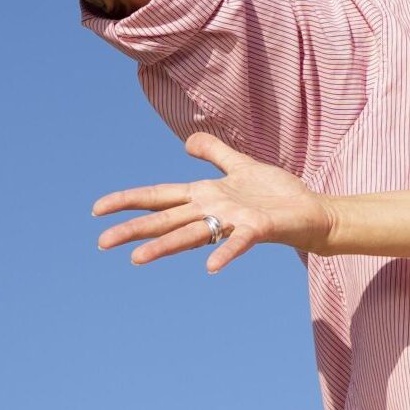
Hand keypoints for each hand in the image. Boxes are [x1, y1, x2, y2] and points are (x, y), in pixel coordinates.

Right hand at [92, 133, 330, 271]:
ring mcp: (231, 223)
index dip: (129, 201)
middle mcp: (211, 212)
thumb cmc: (277, 193)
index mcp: (204, 196)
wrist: (311, 211)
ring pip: (190, 235)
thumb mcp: (241, 164)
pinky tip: (210, 267)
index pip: (159, 197)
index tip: (97, 209)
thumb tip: (187, 142)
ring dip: (164, 247)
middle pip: (165, 220)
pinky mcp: (257, 229)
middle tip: (101, 243)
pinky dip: (224, 253)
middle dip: (133, 229)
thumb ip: (214, 153)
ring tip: (137, 259)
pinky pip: (237, 242)